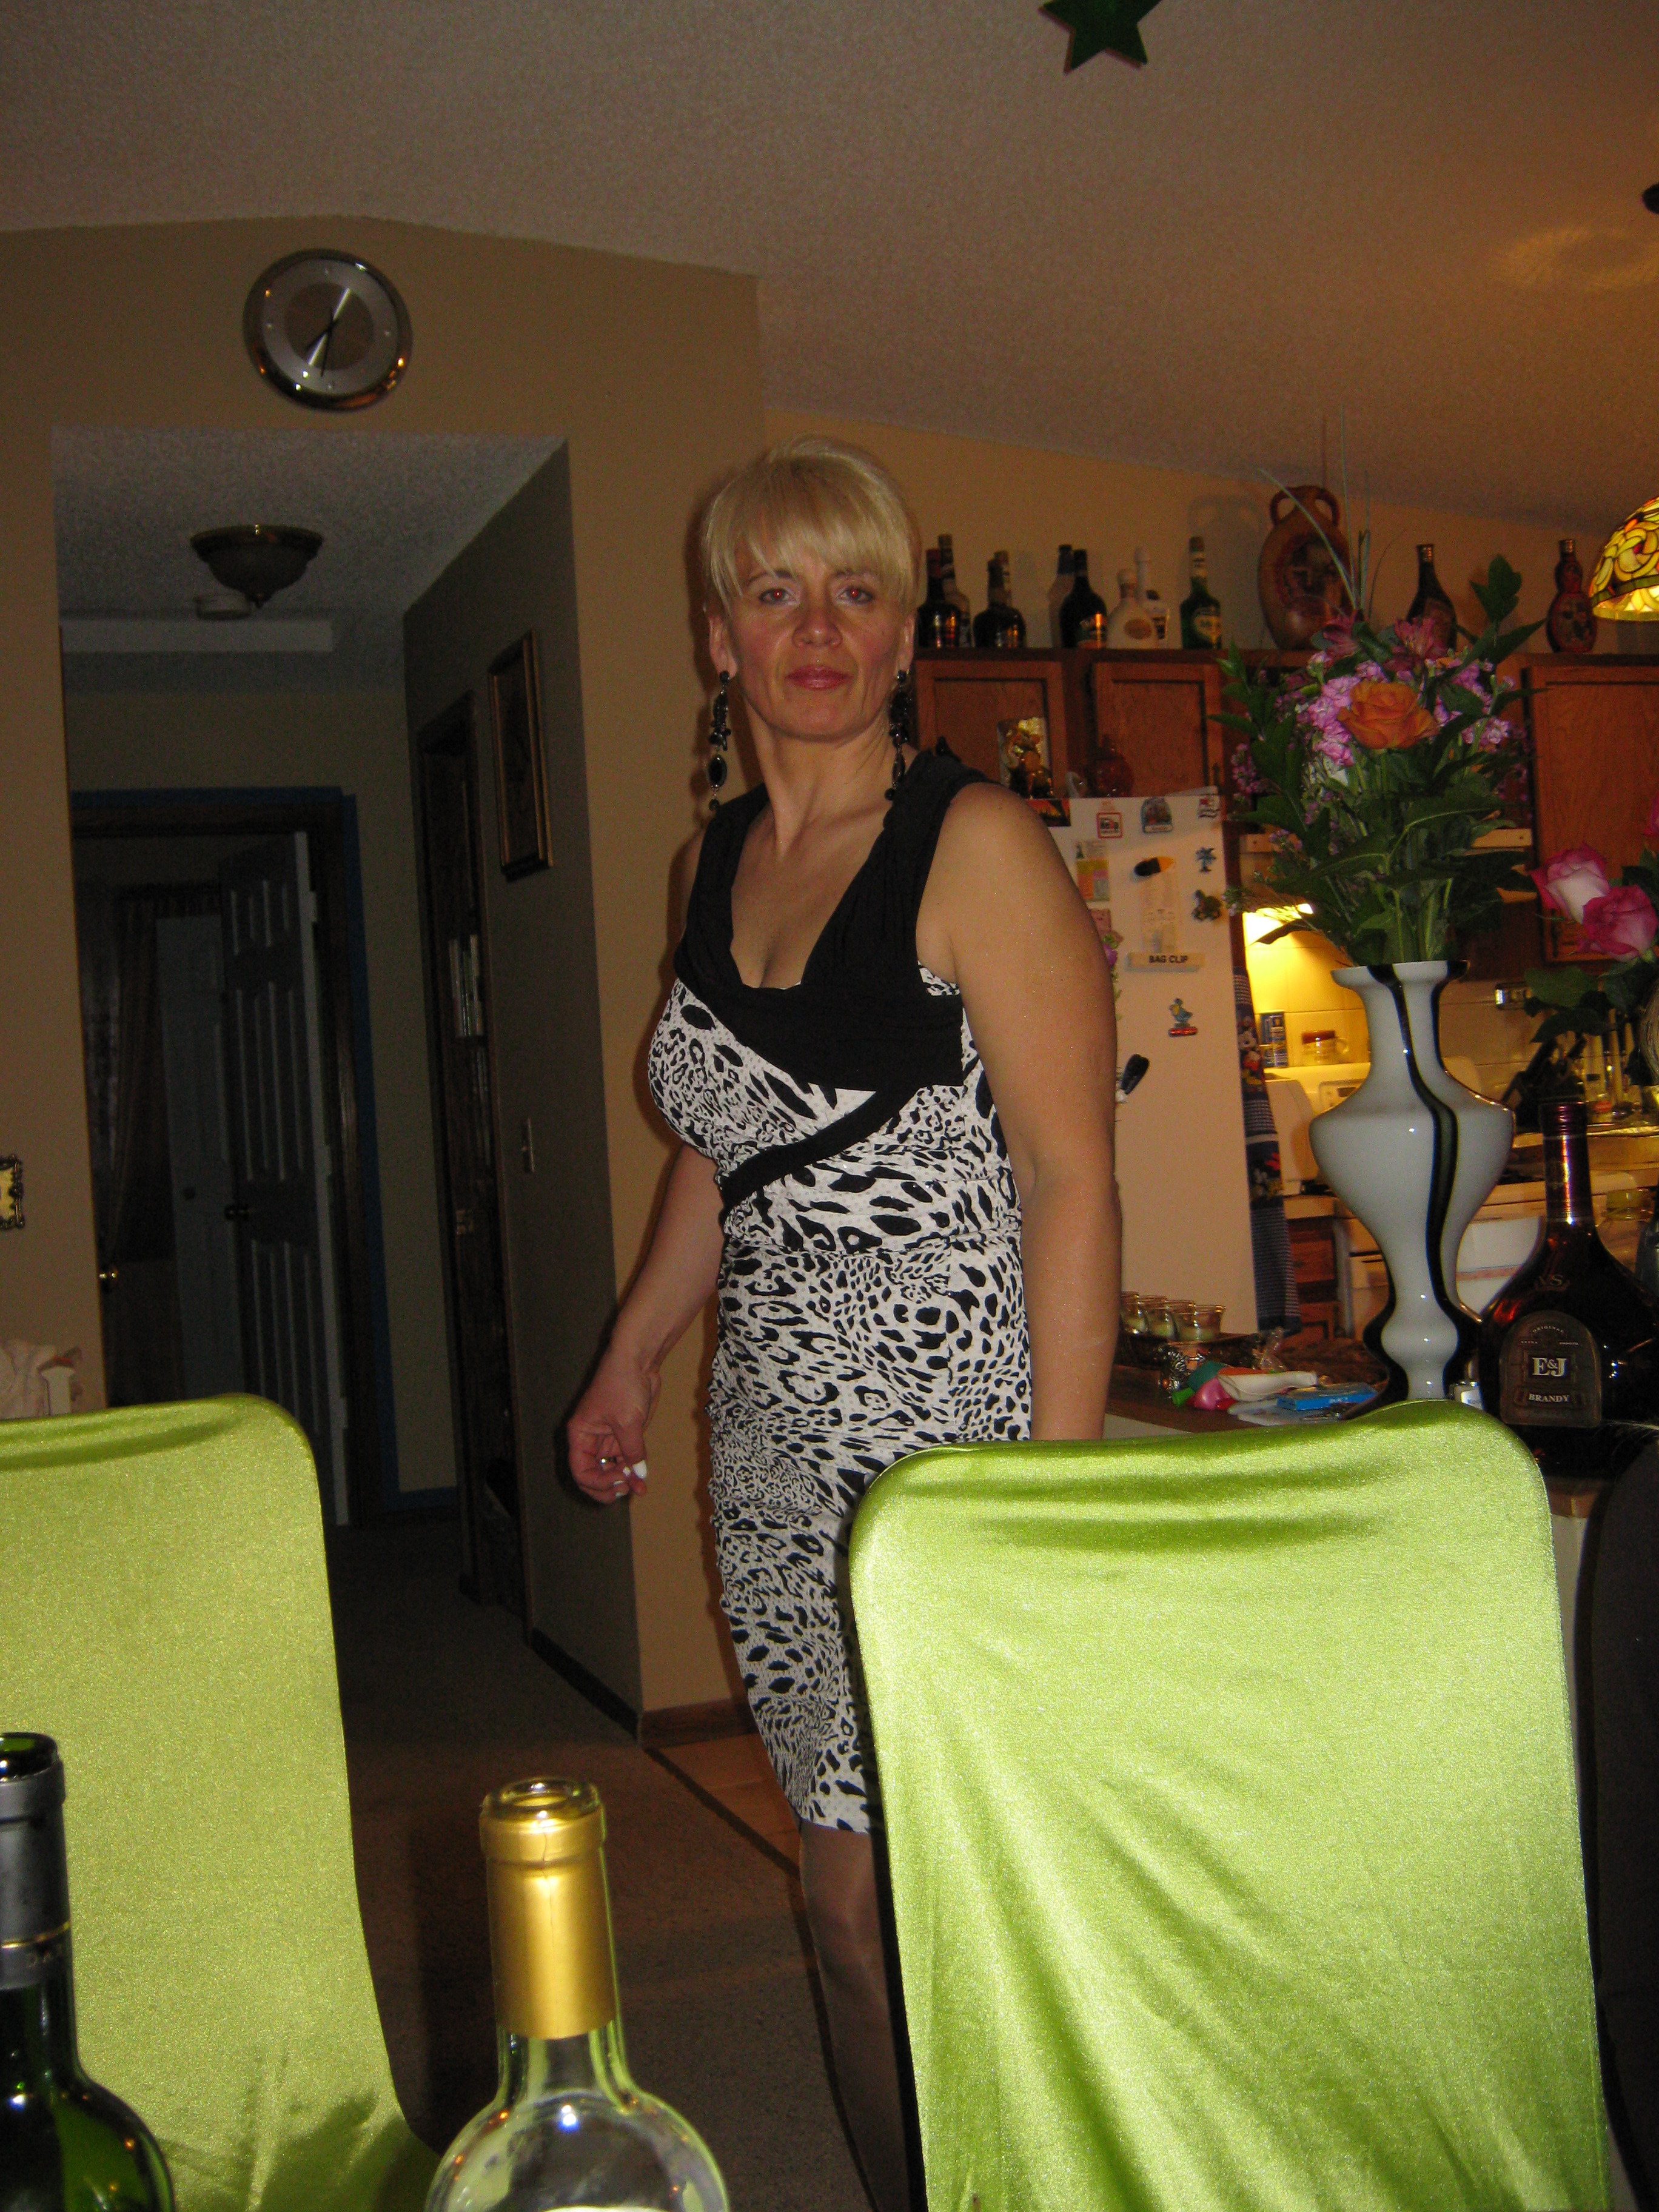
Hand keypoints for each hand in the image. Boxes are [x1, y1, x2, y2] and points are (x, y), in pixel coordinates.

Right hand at [566, 1346, 657, 1504]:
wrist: (638, 1361)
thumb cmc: (623, 1385)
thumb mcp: (628, 1422)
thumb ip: (632, 1452)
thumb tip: (638, 1476)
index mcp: (580, 1434)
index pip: (580, 1470)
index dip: (597, 1482)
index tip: (619, 1481)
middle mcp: (590, 1439)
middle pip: (592, 1474)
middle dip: (607, 1486)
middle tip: (626, 1491)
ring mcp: (607, 1438)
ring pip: (609, 1469)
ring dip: (623, 1481)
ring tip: (639, 1489)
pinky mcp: (624, 1434)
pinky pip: (624, 1458)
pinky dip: (632, 1470)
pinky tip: (642, 1479)